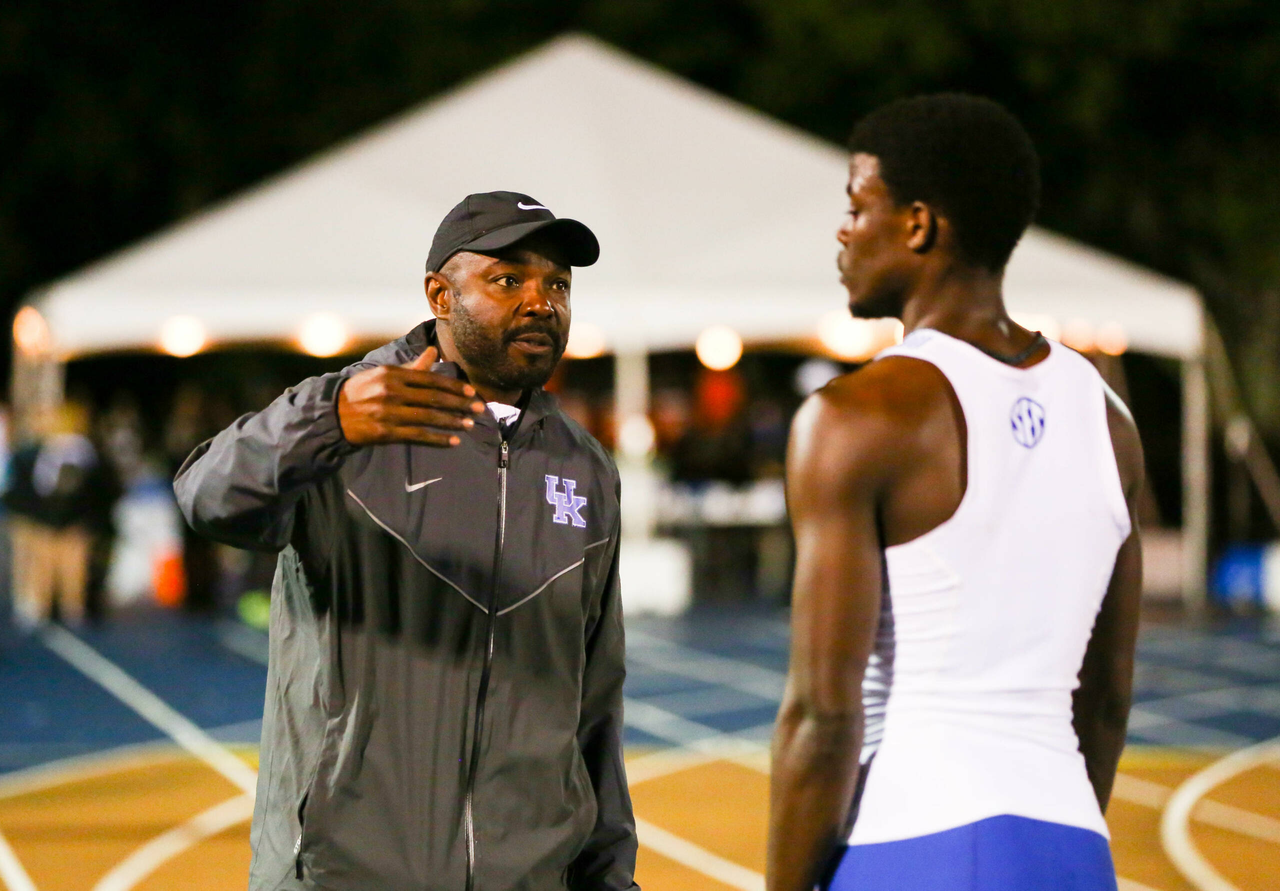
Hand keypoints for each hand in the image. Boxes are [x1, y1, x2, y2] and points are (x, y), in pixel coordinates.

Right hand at [337, 346, 485, 446]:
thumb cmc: (363, 391)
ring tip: (468, 425)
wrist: (333, 413)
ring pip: (428, 418)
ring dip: (451, 422)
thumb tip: (434, 352)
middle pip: (433, 399)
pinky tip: (453, 442)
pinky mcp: (385, 432)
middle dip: (459, 405)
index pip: (430, 380)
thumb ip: (412, 367)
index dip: (453, 387)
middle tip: (479, 410)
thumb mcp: (384, 373)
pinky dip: (437, 439)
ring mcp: (388, 413)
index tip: (472, 393)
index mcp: (392, 374)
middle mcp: (391, 392)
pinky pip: (417, 436)